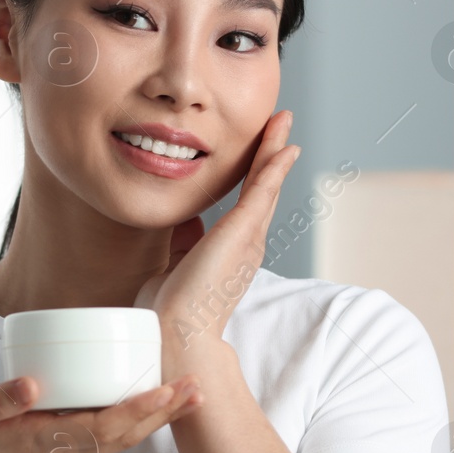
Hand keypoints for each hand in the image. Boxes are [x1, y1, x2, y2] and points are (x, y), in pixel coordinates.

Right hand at [0, 373, 204, 452]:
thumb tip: (32, 385)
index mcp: (40, 442)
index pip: (100, 427)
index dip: (137, 410)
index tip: (167, 390)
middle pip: (124, 436)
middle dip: (162, 413)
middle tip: (198, 387)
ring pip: (121, 439)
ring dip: (157, 418)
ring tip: (188, 395)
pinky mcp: (65, 449)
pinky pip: (110, 437)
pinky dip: (137, 420)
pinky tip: (152, 402)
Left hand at [135, 110, 299, 357]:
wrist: (174, 330)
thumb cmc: (170, 306)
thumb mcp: (177, 261)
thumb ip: (186, 238)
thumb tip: (186, 218)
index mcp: (232, 249)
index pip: (246, 203)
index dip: (254, 174)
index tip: (260, 151)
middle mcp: (247, 242)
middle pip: (264, 188)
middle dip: (272, 154)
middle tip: (280, 125)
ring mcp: (248, 237)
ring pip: (266, 184)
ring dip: (275, 150)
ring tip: (283, 122)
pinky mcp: (242, 233)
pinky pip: (262, 192)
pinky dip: (274, 167)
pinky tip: (284, 146)